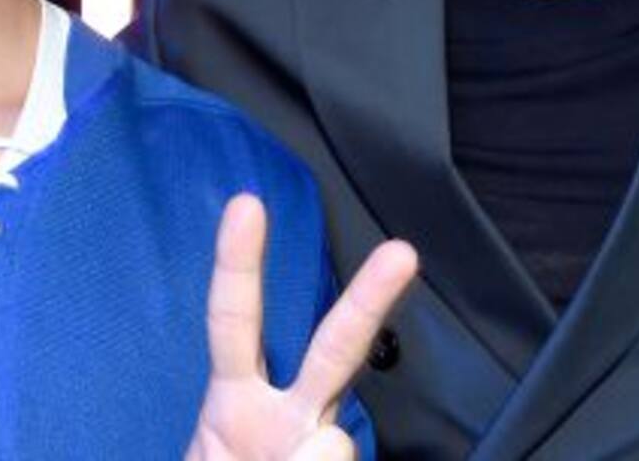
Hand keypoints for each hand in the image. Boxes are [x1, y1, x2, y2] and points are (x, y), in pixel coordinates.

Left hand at [187, 193, 417, 459]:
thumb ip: (238, 447)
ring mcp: (323, 449)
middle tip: (403, 251)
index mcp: (236, 405)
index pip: (234, 323)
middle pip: (335, 350)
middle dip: (369, 301)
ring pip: (338, 448)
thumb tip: (329, 442)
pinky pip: (339, 458)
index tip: (246, 202)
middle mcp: (289, 418)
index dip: (238, 266)